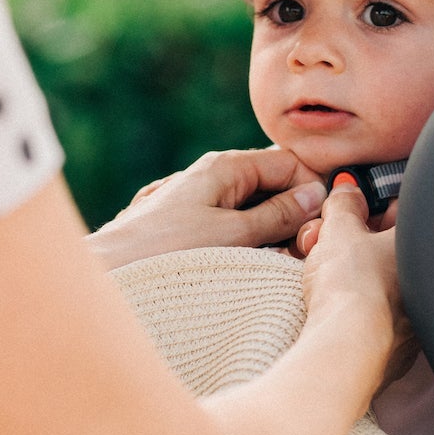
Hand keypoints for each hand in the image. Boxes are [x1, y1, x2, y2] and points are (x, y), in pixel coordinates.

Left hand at [88, 148, 327, 268]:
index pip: (287, 162)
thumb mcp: (235, 235)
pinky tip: (243, 267)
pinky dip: (243, 244)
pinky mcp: (184, 225)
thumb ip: (279, 215)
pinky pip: (227, 226)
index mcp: (225, 166)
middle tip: (301, 251)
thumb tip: (315, 195)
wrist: (111, 272)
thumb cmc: (168, 250)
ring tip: (273, 264)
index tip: (322, 222)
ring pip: (250, 210)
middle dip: (292, 216)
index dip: (310, 189)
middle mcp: (210, 176)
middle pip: (270, 186)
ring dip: (269, 235)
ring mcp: (196, 200)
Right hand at [300, 180, 415, 390]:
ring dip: (350, 274)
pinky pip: (372, 316)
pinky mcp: (397, 347)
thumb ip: (344, 206)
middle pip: (385, 249)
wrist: (348, 347)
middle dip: (350, 242)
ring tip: (320, 274)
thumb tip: (346, 193)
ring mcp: (415, 319)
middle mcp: (429, 283)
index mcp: (424, 244)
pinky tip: (331, 306)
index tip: (348, 208)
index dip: (369, 206)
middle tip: (324, 241)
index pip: (401, 212)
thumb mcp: (340, 230)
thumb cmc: (354, 286)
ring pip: (378, 284)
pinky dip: (353, 308)